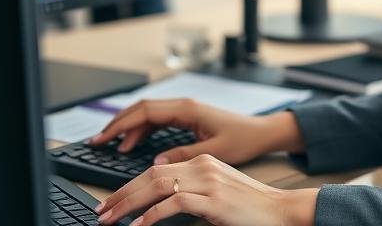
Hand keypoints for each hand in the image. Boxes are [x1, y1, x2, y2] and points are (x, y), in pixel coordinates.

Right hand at [89, 99, 282, 165]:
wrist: (261, 132)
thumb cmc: (243, 139)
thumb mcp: (213, 151)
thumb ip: (183, 155)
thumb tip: (156, 162)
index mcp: (188, 109)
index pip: (145, 112)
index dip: (121, 124)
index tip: (103, 137)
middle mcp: (185, 105)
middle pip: (142, 109)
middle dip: (118, 123)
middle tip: (98, 141)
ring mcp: (186, 110)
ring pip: (149, 114)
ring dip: (129, 127)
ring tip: (112, 146)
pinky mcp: (189, 117)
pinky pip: (158, 120)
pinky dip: (142, 130)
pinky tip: (134, 144)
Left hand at [94, 154, 316, 225]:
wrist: (279, 210)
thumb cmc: (249, 207)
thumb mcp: (216, 193)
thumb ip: (190, 192)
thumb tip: (157, 205)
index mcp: (202, 162)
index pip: (156, 169)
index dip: (129, 185)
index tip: (111, 202)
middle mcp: (203, 166)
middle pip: (151, 174)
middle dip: (121, 194)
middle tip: (102, 212)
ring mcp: (209, 181)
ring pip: (157, 185)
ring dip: (128, 203)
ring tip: (110, 219)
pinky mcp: (214, 200)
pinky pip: (174, 204)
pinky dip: (150, 215)